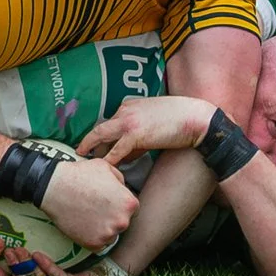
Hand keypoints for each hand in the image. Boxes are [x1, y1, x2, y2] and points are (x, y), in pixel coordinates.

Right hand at [0, 249, 101, 275]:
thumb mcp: (59, 255)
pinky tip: (37, 255)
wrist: (110, 265)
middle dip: (14, 268)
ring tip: (17, 251)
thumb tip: (20, 239)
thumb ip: (40, 254)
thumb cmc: (83, 260)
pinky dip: (48, 267)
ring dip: (27, 266)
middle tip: (5, 253)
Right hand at [37, 154, 137, 248]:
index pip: (131, 209)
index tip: (107, 202)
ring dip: (103, 228)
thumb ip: (120, 179)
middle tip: (96, 208)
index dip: (119, 204)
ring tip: (88, 215)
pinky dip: (91, 237)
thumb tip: (123, 188)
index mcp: (129, 203)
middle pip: (122, 223)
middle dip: (112, 217)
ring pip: (111, 235)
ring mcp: (108, 234)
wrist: (55, 187)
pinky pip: (98, 245)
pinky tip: (83, 225)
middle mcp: (122, 221)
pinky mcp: (93, 244)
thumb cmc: (80, 174)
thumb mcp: (106, 167)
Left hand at [78, 95, 213, 166]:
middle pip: (100, 129)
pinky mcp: (134, 135)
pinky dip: (107, 160)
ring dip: (92, 151)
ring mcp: (128, 122)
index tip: (92, 148)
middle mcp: (124, 111)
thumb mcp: (153, 125)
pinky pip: (115, 151)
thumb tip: (126, 155)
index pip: (110, 123)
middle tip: (80, 155)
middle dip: (89, 143)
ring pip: (102, 137)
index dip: (101, 138)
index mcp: (129, 105)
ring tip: (84, 163)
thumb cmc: (179, 121)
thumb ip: (138, 138)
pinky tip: (101, 169)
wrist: (195, 118)